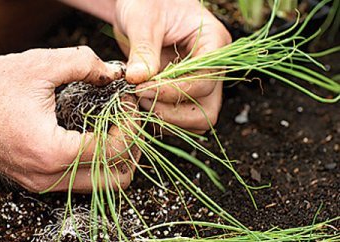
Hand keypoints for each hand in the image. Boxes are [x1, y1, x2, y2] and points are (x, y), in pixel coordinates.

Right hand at [0, 46, 138, 192]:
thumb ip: (83, 64)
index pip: (113, 150)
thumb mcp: (39, 66)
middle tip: (131, 121)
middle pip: (114, 179)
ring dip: (117, 158)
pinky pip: (81, 180)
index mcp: (52, 151)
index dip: (131, 125)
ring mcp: (43, 183)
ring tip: (118, 128)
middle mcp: (49, 176)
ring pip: (100, 185)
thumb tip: (113, 72)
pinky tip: (97, 137)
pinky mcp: (38, 181)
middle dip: (132, 148)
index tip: (130, 104)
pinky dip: (97, 162)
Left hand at [114, 0, 230, 132]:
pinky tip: (142, 103)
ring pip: (197, 119)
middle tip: (142, 99)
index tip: (142, 88)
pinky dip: (163, 119)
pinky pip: (181, 118)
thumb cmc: (148, 2)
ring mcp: (200, 81)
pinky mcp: (185, 91)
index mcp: (213, 42)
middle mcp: (213, 67)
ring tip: (140, 100)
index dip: (175, 91)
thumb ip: (143, 49)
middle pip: (207, 109)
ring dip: (168, 119)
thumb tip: (139, 80)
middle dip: (174, 113)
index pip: (206, 80)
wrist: (143, 4)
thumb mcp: (143, 19)